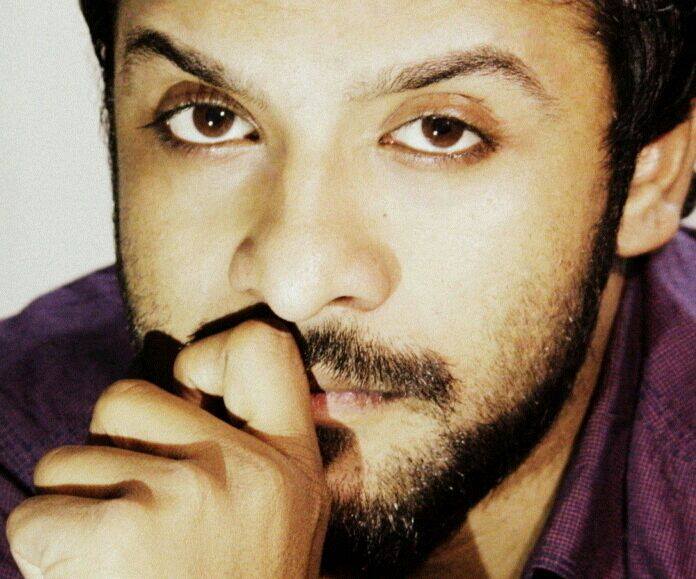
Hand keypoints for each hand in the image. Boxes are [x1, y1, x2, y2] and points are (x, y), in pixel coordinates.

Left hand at [6, 321, 328, 577]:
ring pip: (72, 457)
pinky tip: (83, 578)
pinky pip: (38, 511)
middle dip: (110, 446)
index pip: (261, 346)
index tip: (191, 395)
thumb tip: (180, 387)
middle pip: (128, 395)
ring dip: (75, 506)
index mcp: (288, 465)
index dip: (210, 356)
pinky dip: (43, 547)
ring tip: (116, 559)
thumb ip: (242, 451)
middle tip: (133, 506)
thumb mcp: (275, 518)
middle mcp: (246, 469)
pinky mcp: (122, 532)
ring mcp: (188, 494)